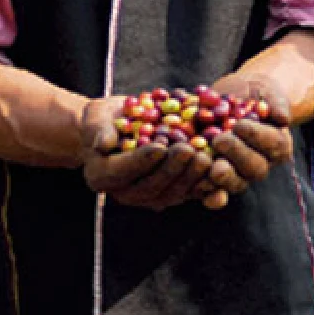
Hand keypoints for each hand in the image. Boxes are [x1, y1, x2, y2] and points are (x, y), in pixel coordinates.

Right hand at [79, 97, 213, 210]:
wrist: (118, 127)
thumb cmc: (104, 119)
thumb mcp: (96, 118)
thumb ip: (99, 129)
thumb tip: (103, 143)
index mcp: (101, 176)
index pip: (123, 171)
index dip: (142, 160)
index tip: (160, 147)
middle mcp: (124, 192)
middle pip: (150, 186)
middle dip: (172, 169)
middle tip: (189, 151)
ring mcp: (147, 197)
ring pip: (171, 193)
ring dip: (191, 178)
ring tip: (206, 158)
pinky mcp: (168, 193)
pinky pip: (187, 193)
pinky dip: (203, 185)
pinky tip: (217, 170)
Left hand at [205, 74, 293, 202]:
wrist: (237, 99)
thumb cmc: (255, 94)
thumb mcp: (268, 91)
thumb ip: (276, 103)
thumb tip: (282, 117)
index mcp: (278, 144)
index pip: (273, 144)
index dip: (256, 136)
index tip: (239, 125)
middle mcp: (261, 163)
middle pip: (254, 168)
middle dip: (237, 155)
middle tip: (219, 141)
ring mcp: (240, 174)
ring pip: (236, 182)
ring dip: (223, 177)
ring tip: (208, 164)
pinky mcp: (218, 177)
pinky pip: (216, 192)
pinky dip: (210, 195)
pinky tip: (201, 192)